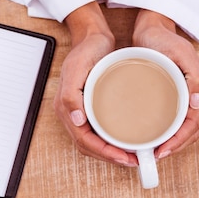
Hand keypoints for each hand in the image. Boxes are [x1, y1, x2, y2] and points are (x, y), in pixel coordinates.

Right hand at [53, 3, 138, 166]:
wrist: (92, 37)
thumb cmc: (86, 49)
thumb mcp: (78, 68)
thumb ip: (72, 94)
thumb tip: (76, 120)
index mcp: (66, 107)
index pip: (84, 141)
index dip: (104, 153)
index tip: (124, 157)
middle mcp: (71, 113)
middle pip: (89, 146)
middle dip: (110, 157)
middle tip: (133, 160)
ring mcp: (80, 112)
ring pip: (93, 142)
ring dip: (111, 152)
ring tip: (131, 155)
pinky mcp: (89, 108)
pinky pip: (98, 132)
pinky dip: (111, 141)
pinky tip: (125, 140)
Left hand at [132, 9, 198, 159]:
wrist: (151, 27)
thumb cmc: (165, 38)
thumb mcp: (182, 54)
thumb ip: (195, 77)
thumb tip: (198, 103)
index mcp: (196, 90)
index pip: (192, 125)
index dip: (178, 142)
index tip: (162, 151)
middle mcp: (188, 97)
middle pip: (185, 131)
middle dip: (172, 147)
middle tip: (153, 156)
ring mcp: (177, 98)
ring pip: (176, 128)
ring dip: (166, 142)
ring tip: (150, 151)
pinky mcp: (164, 96)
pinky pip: (165, 119)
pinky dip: (158, 131)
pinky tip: (145, 136)